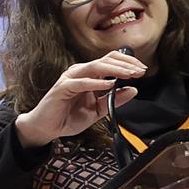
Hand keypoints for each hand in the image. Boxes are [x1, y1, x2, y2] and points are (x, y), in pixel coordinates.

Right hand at [14, 52, 144, 147]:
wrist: (47, 128)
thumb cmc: (68, 117)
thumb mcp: (98, 110)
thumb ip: (114, 99)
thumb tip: (133, 90)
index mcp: (89, 75)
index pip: (111, 61)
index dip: (128, 63)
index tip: (142, 71)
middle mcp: (80, 73)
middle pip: (106, 60)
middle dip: (125, 64)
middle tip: (139, 71)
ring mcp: (70, 78)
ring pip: (95, 66)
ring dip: (115, 70)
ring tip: (129, 74)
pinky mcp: (63, 88)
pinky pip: (82, 82)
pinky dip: (96, 82)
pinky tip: (110, 84)